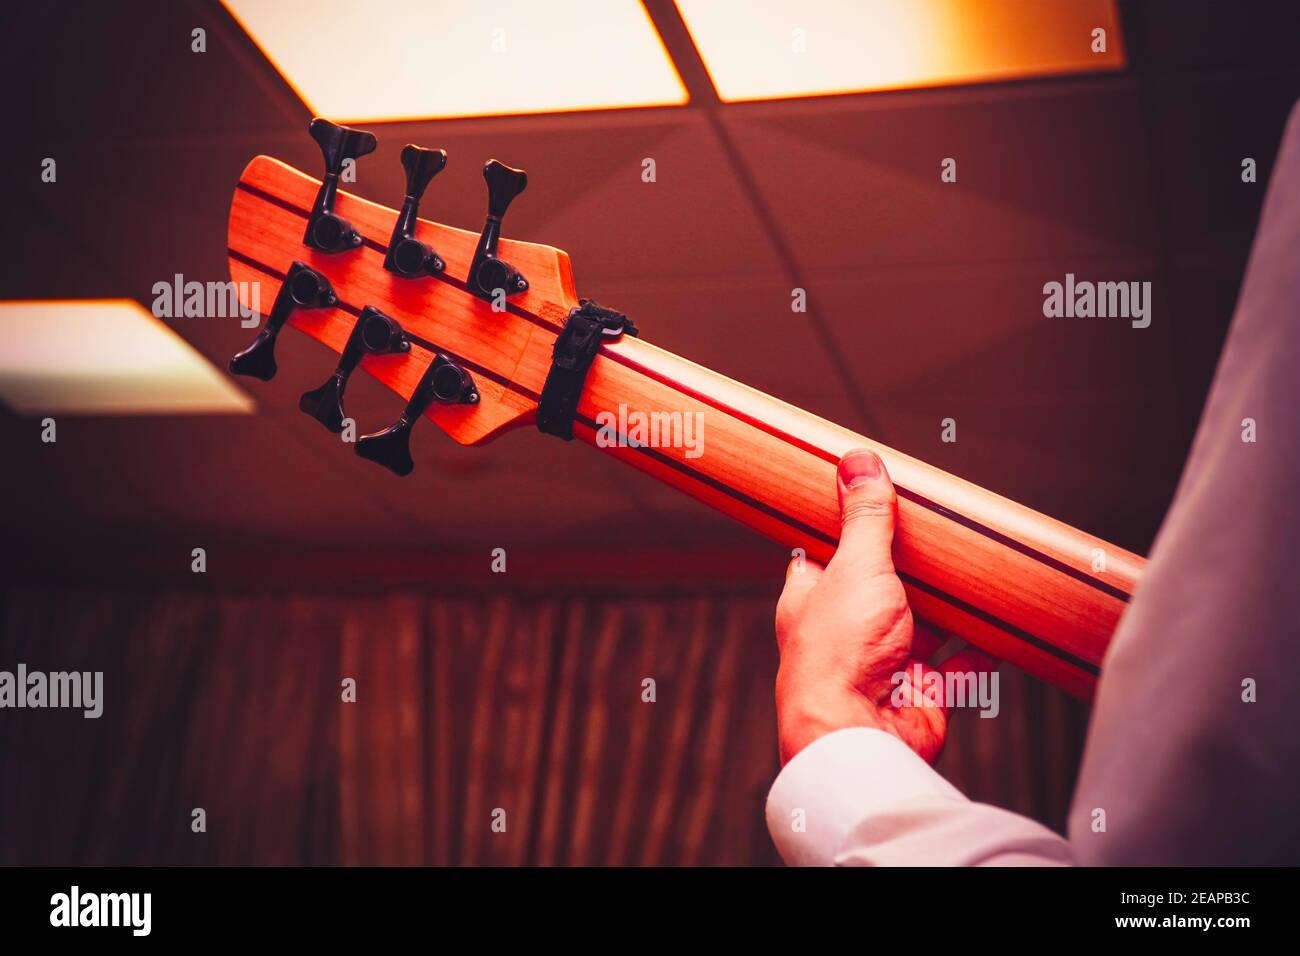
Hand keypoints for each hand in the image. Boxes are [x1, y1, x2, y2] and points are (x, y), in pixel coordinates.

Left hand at [774, 448, 993, 764]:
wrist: (858, 737)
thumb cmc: (839, 654)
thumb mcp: (856, 567)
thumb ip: (864, 518)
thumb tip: (857, 462)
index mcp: (814, 600)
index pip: (826, 556)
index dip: (847, 532)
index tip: (875, 505)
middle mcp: (846, 633)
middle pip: (881, 590)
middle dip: (911, 568)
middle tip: (940, 534)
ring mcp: (885, 665)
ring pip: (923, 626)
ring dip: (948, 607)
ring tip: (975, 570)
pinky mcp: (920, 693)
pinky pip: (958, 666)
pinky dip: (980, 649)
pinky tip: (999, 626)